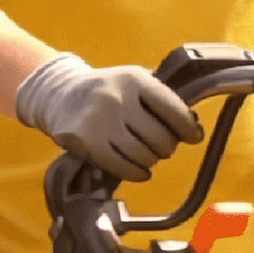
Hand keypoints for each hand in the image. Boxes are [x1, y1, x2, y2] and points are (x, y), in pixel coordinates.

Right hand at [15, 53, 203, 181]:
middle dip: (167, 146)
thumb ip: (162, 97)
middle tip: (163, 146)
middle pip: (161, 138)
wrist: (59, 94)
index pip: (174, 109)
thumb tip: (194, 124)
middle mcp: (116, 97)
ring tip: (148, 154)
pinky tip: (140, 170)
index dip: (189, 128)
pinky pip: (123, 168)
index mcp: (134, 79)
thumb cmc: (108, 91)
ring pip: (144, 156)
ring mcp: (99, 121)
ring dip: (151, 160)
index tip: (193, 136)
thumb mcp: (134, 81)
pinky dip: (137, 173)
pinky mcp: (86, 142)